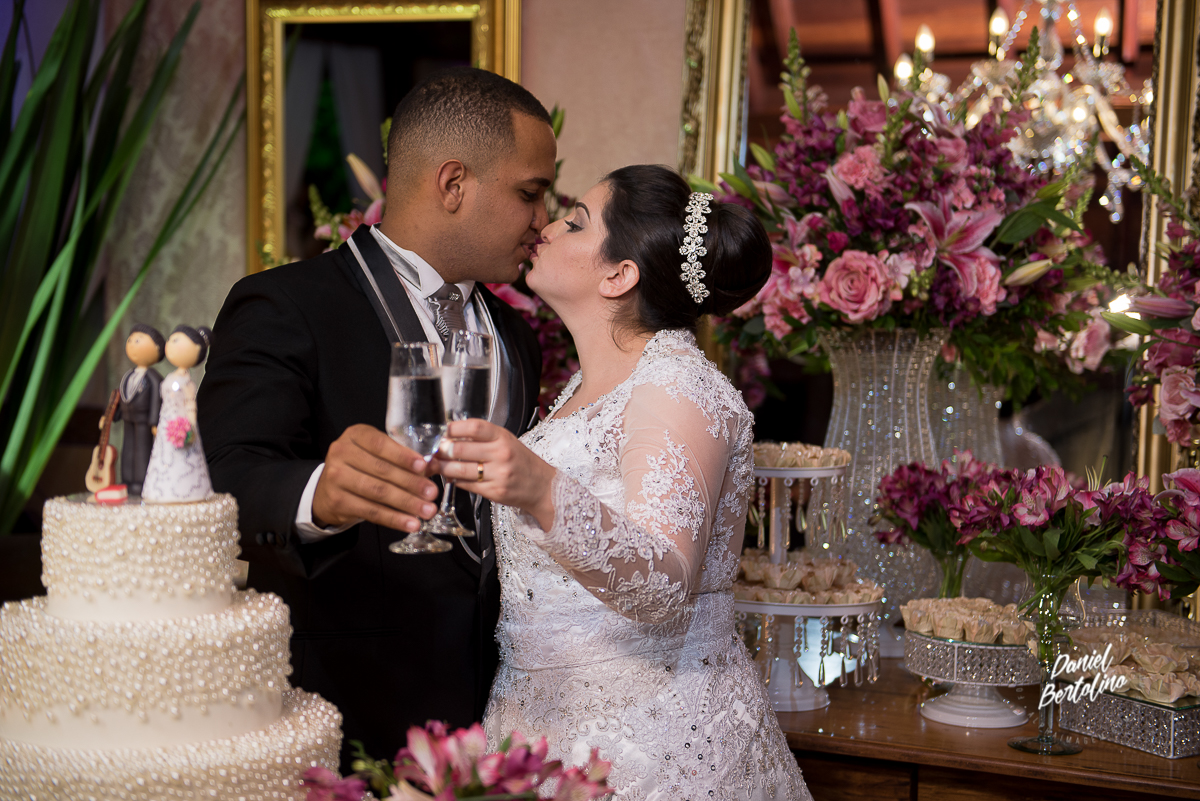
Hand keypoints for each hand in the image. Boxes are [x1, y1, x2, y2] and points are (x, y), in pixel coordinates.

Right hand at [312, 424, 439, 531]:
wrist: (328, 488)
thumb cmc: (360, 466)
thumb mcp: (380, 455)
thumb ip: (405, 458)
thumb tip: (434, 465)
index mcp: (355, 435)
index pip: (381, 444)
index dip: (403, 457)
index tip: (424, 467)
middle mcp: (342, 452)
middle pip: (382, 470)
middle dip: (411, 483)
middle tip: (431, 493)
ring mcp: (336, 477)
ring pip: (378, 492)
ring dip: (406, 503)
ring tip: (426, 511)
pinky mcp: (337, 501)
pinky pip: (371, 512)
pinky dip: (394, 519)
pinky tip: (410, 523)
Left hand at [432, 419, 556, 529]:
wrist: (542, 486)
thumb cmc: (522, 462)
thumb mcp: (507, 441)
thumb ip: (482, 438)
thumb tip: (452, 436)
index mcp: (503, 437)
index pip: (474, 427)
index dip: (454, 428)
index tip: (444, 431)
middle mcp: (501, 454)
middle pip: (460, 449)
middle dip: (442, 450)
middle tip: (435, 450)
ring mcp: (498, 474)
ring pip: (459, 469)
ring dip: (443, 467)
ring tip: (438, 465)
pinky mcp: (494, 492)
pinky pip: (466, 485)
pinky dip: (455, 480)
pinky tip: (452, 476)